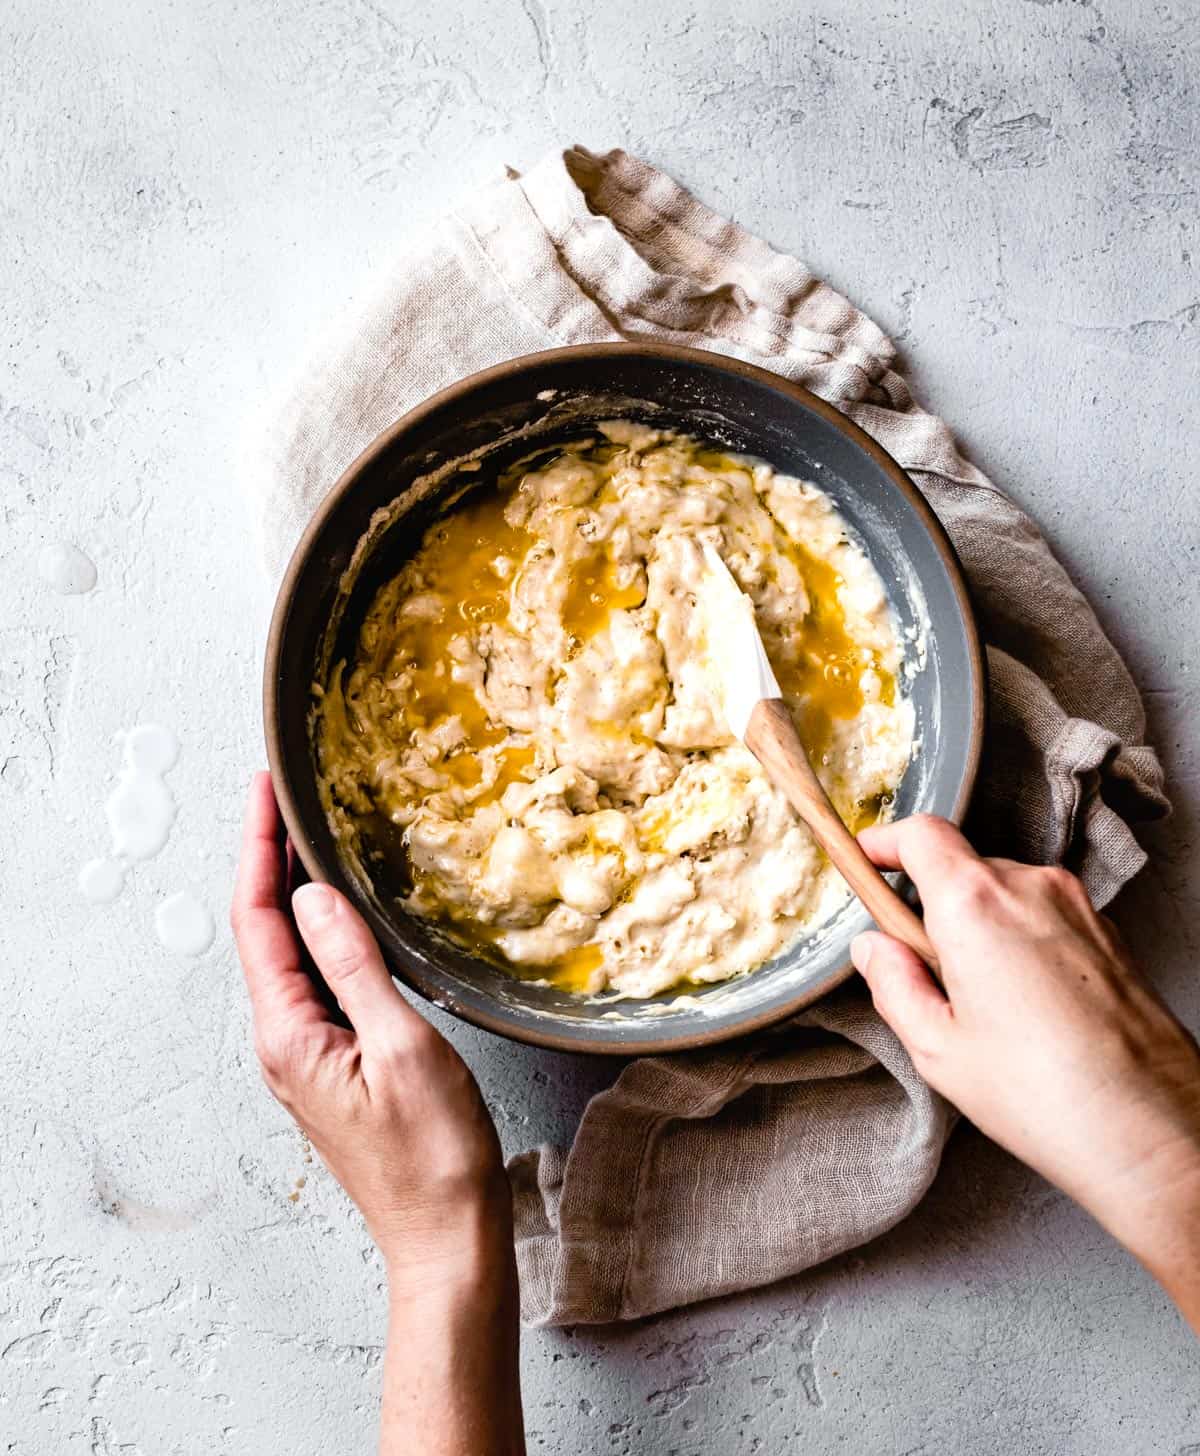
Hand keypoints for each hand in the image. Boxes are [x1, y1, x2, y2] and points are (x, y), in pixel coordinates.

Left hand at [231, 773, 506, 1280]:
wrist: (443, 1234)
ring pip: (290, 956)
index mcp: (290, 1035)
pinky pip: (316, 982)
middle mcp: (284, 1042)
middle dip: (269, 859)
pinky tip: (346, 913)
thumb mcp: (403, 1047)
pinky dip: (323, 933)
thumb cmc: (433, 1153)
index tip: (264, 789)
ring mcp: (306, 1055)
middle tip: (287, 795)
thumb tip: (313, 896)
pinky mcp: (332, 1064)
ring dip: (295, 893)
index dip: (257, 848)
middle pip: (263, 932)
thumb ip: (354, 967)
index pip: (257, 921)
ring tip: (312, 835)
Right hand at [852, 815, 1199, 1331]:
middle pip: (962, 867)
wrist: (1155, 1131)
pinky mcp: (1108, 933)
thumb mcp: (938, 1048)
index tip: (866, 861)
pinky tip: (1027, 1010)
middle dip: (932, 905)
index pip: (920, 835)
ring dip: (981, 927)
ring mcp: (1077, 906)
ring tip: (981, 1004)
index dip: (885, 843)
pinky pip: (1045, 917)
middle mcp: (1029, 887)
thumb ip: (893, 984)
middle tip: (920, 967)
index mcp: (974, 904)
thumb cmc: (1045, 1095)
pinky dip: (1022, 942)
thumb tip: (873, 949)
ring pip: (1005, 894)